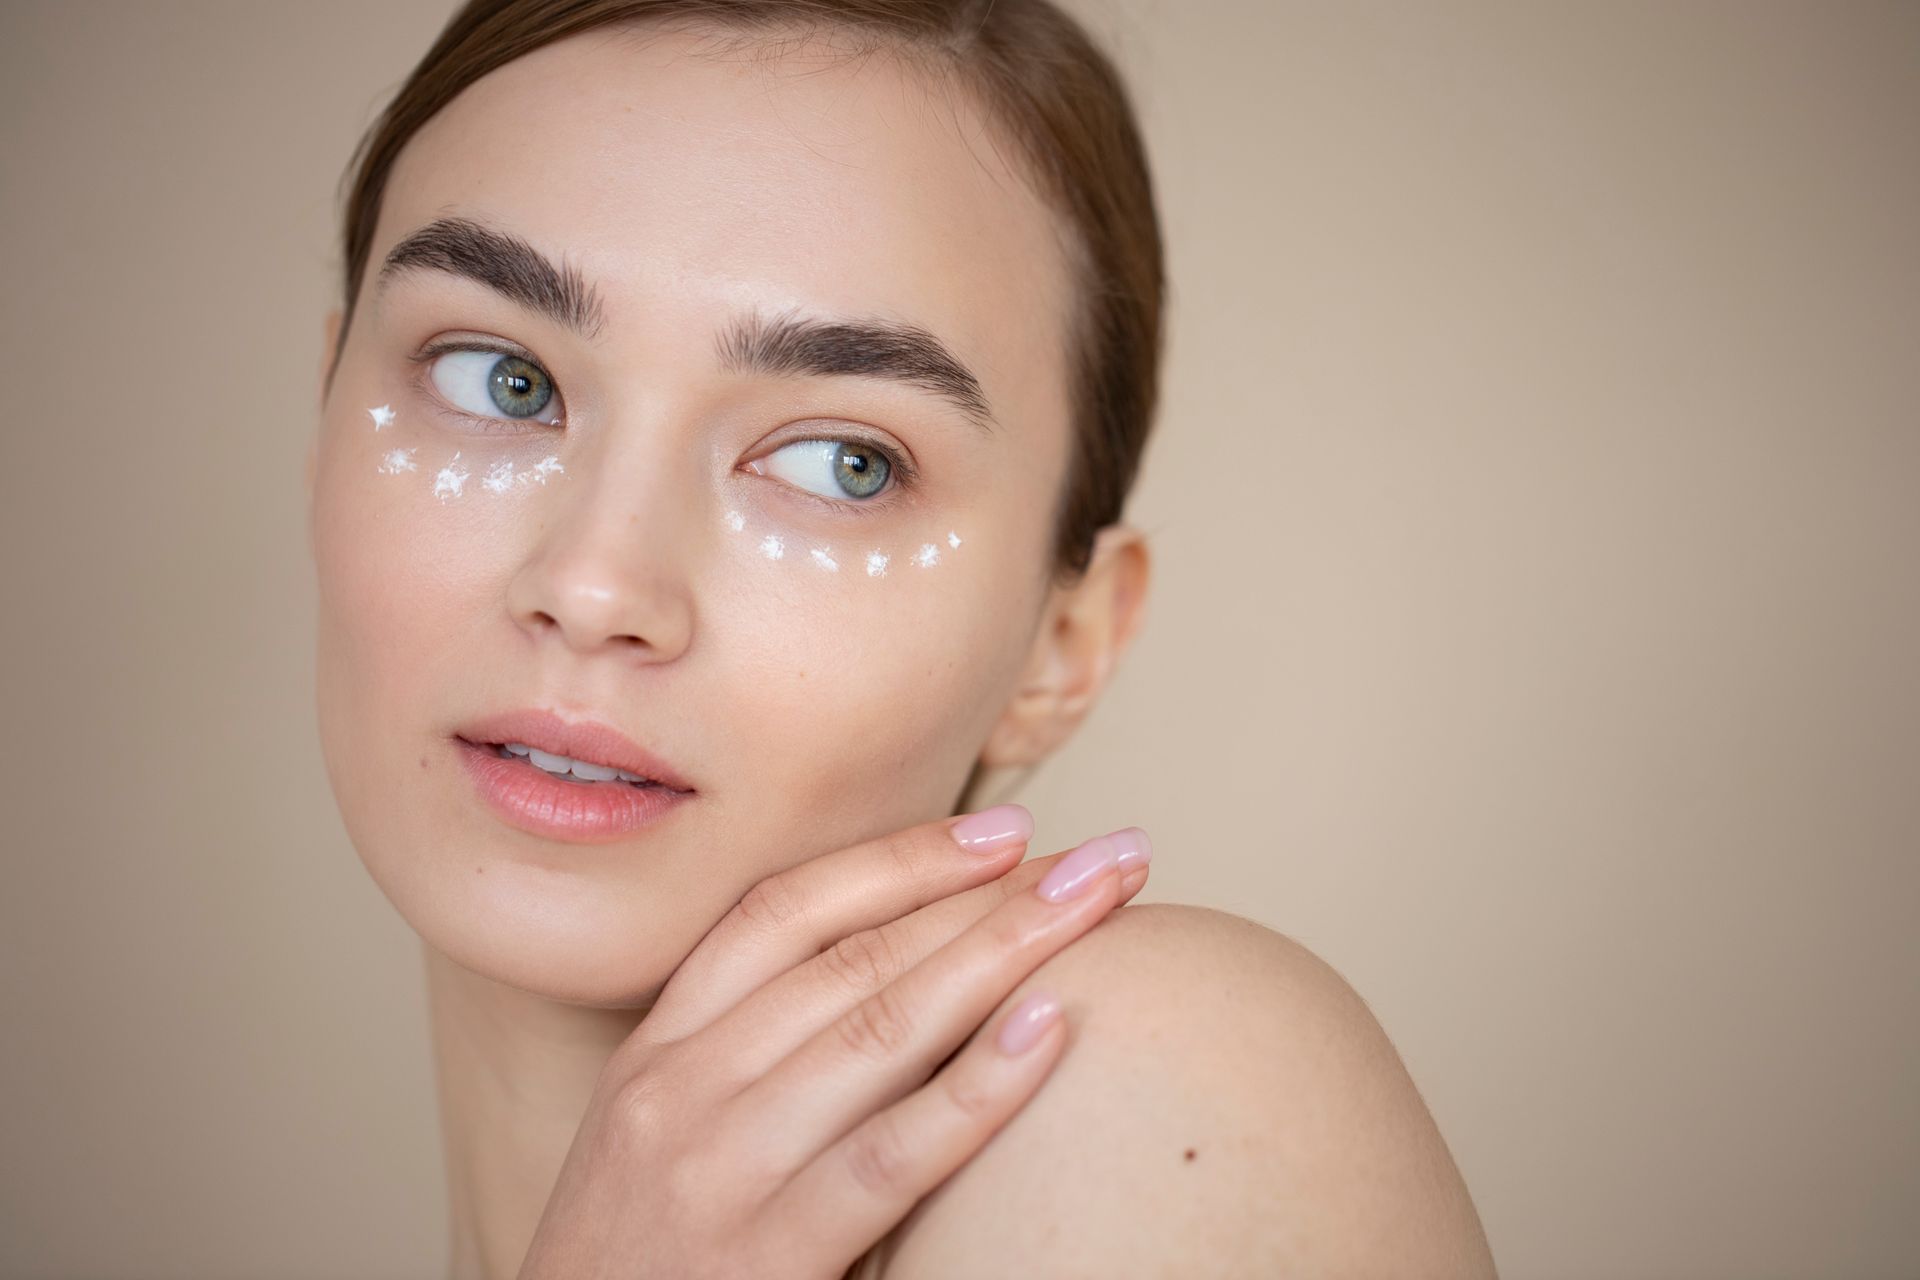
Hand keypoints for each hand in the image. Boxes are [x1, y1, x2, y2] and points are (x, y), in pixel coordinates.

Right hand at [516, 805, 1151, 1278]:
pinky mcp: (766, 1258)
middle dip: (991, 895)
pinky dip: (979, 1086)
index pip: (785, 915)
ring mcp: (718, 1170)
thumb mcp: (665, 1141)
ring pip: (881, 1028)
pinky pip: (892, 1156)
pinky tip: (1053, 1028)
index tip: (1005, 833)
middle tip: (1101, 856)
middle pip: (855, 956)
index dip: (901, 861)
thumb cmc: (643, 1271)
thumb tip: (902, 984)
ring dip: (1007, 952)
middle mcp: (678, 1090)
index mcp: (657, 1051)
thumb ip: (752, 1064)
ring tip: (1102, 904)